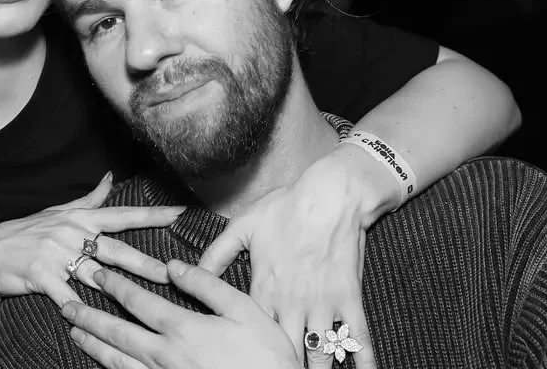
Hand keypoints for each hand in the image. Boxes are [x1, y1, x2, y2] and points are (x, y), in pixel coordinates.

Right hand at [0, 172, 184, 307]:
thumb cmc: (24, 235)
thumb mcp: (57, 212)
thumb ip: (88, 200)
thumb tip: (110, 177)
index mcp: (78, 219)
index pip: (121, 215)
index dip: (151, 214)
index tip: (178, 213)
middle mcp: (70, 233)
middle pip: (116, 250)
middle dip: (145, 262)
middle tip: (171, 272)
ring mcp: (55, 254)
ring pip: (96, 275)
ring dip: (120, 289)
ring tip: (144, 302)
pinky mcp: (42, 275)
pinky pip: (67, 296)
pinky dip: (79, 309)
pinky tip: (93, 320)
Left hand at [62, 261, 300, 368]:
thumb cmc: (265, 355)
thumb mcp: (244, 309)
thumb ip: (207, 285)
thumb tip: (175, 265)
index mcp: (183, 328)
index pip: (138, 301)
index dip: (116, 285)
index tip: (98, 273)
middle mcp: (165, 354)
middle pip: (117, 332)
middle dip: (90, 316)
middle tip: (67, 304)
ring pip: (118, 360)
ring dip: (93, 344)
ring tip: (74, 331)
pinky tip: (102, 364)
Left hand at [197, 152, 378, 366]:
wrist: (329, 195)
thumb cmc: (284, 207)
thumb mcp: (240, 227)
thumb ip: (215, 254)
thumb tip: (184, 269)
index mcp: (263, 287)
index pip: (247, 330)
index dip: (242, 350)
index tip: (240, 362)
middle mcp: (291, 302)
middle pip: (283, 348)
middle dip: (279, 365)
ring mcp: (321, 303)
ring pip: (319, 352)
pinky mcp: (348, 299)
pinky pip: (357, 338)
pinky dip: (362, 361)